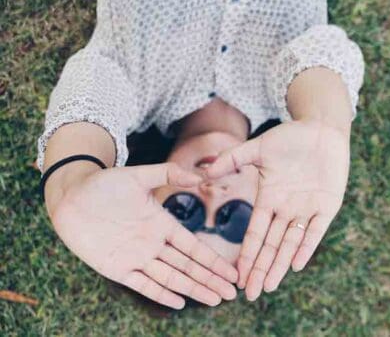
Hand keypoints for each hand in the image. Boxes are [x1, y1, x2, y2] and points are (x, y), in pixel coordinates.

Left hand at [48, 162, 237, 308]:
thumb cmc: (104, 184)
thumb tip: (199, 176)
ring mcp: (136, 258)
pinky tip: (179, 302)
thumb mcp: (139, 175)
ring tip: (215, 300)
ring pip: (171, 277)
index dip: (213, 260)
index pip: (194, 247)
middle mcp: (153, 244)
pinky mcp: (117, 268)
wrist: (71, 197)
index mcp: (162, 224)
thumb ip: (169, 173)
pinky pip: (142, 284)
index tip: (232, 271)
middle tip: (232, 293)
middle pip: (188, 266)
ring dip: (193, 288)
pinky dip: (160, 293)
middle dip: (211, 279)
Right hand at [205, 120, 349, 299]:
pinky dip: (306, 246)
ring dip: (280, 265)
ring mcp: (306, 208)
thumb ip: (233, 159)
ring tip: (269, 286)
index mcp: (268, 199)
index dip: (247, 254)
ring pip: (291, 243)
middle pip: (271, 246)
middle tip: (251, 294)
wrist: (321, 130)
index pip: (255, 234)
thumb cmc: (289, 138)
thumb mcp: (258, 148)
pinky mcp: (327, 205)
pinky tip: (296, 264)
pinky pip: (315, 230)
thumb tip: (206, 171)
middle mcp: (285, 209)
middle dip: (260, 269)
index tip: (237, 275)